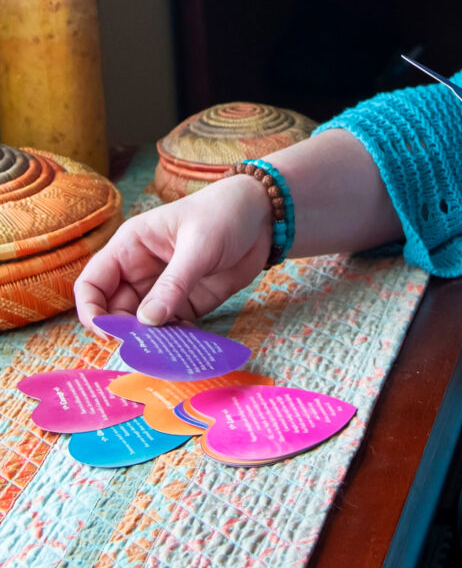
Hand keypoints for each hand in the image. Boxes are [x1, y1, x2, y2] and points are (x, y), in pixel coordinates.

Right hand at [73, 174, 274, 331]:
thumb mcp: (197, 246)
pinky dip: (173, 340)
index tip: (107, 332)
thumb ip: (173, 284)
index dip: (91, 309)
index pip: (93, 283)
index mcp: (130, 247)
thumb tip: (146, 322)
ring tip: (164, 353)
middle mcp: (141, 270)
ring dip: (149, 340)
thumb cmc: (224, 214)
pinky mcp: (188, 302)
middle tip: (142, 349)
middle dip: (123, 332)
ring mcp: (164, 288)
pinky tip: (184, 347)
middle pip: (114, 310)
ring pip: (142, 323)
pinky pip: (171, 327)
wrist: (265, 215)